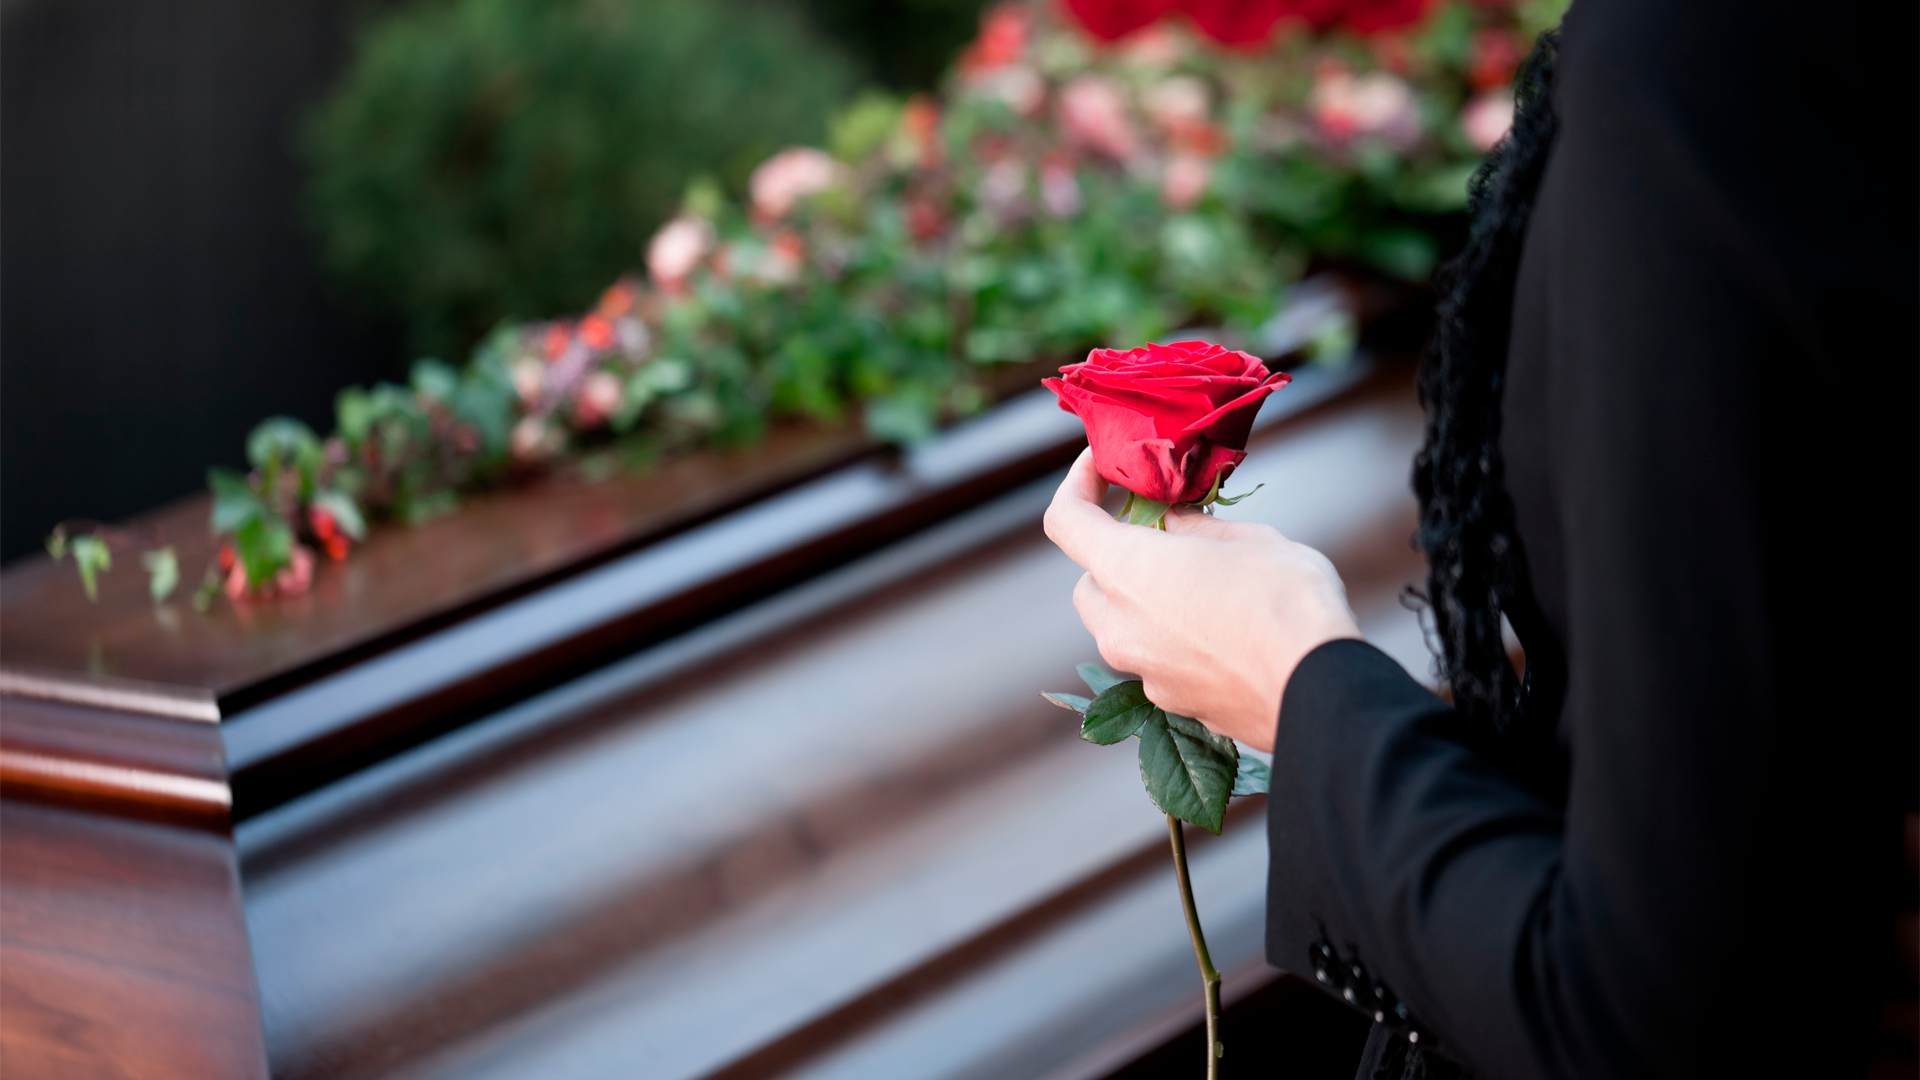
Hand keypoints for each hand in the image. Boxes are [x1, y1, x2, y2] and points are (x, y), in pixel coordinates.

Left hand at [1043, 448, 1361, 751]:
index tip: (1101, 467)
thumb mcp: (1246, 540)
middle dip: (1117, 556)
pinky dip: (1171, 639)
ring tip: (1203, 583)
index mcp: (1127, 571)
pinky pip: (1154, 661)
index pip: (1065, 520)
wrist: (1320, 692)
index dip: (1077, 485)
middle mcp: (1119, 626)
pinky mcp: (1169, 705)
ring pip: (1120, 626)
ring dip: (1144, 600)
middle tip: (1165, 534)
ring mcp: (1141, 673)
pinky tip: (1222, 631)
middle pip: (1090, 582)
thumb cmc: (1286, 602)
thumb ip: (1195, 528)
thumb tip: (1174, 524)